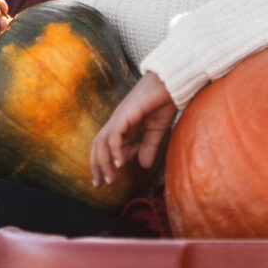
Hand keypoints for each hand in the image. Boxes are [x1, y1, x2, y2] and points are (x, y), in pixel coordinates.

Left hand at [90, 71, 176, 186]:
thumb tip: (144, 165)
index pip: (107, 145)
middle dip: (97, 165)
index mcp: (123, 123)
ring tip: (109, 178)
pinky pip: (115, 136)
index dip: (109, 162)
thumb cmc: (164, 101)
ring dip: (104, 162)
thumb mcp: (157, 130)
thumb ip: (149, 146)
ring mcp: (120, 117)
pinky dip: (115, 150)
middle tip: (100, 184)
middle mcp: (117, 120)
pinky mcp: (126, 114)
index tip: (115, 176)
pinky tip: (120, 163)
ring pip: (103, 142)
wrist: (171, 83)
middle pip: (98, 145)